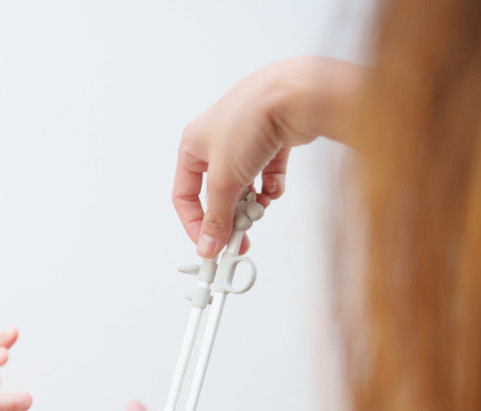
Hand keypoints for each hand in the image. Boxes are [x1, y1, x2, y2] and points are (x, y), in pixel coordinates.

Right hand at [174, 56, 359, 257]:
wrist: (296, 94)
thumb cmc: (250, 121)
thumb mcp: (224, 179)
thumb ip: (216, 217)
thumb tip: (208, 245)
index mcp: (193, 145)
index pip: (185, 194)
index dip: (195, 222)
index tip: (209, 244)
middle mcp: (217, 141)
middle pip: (217, 192)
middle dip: (229, 216)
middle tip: (240, 238)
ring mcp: (246, 140)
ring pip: (243, 185)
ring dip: (251, 203)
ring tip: (260, 210)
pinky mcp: (273, 140)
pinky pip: (267, 174)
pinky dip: (271, 186)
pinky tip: (275, 188)